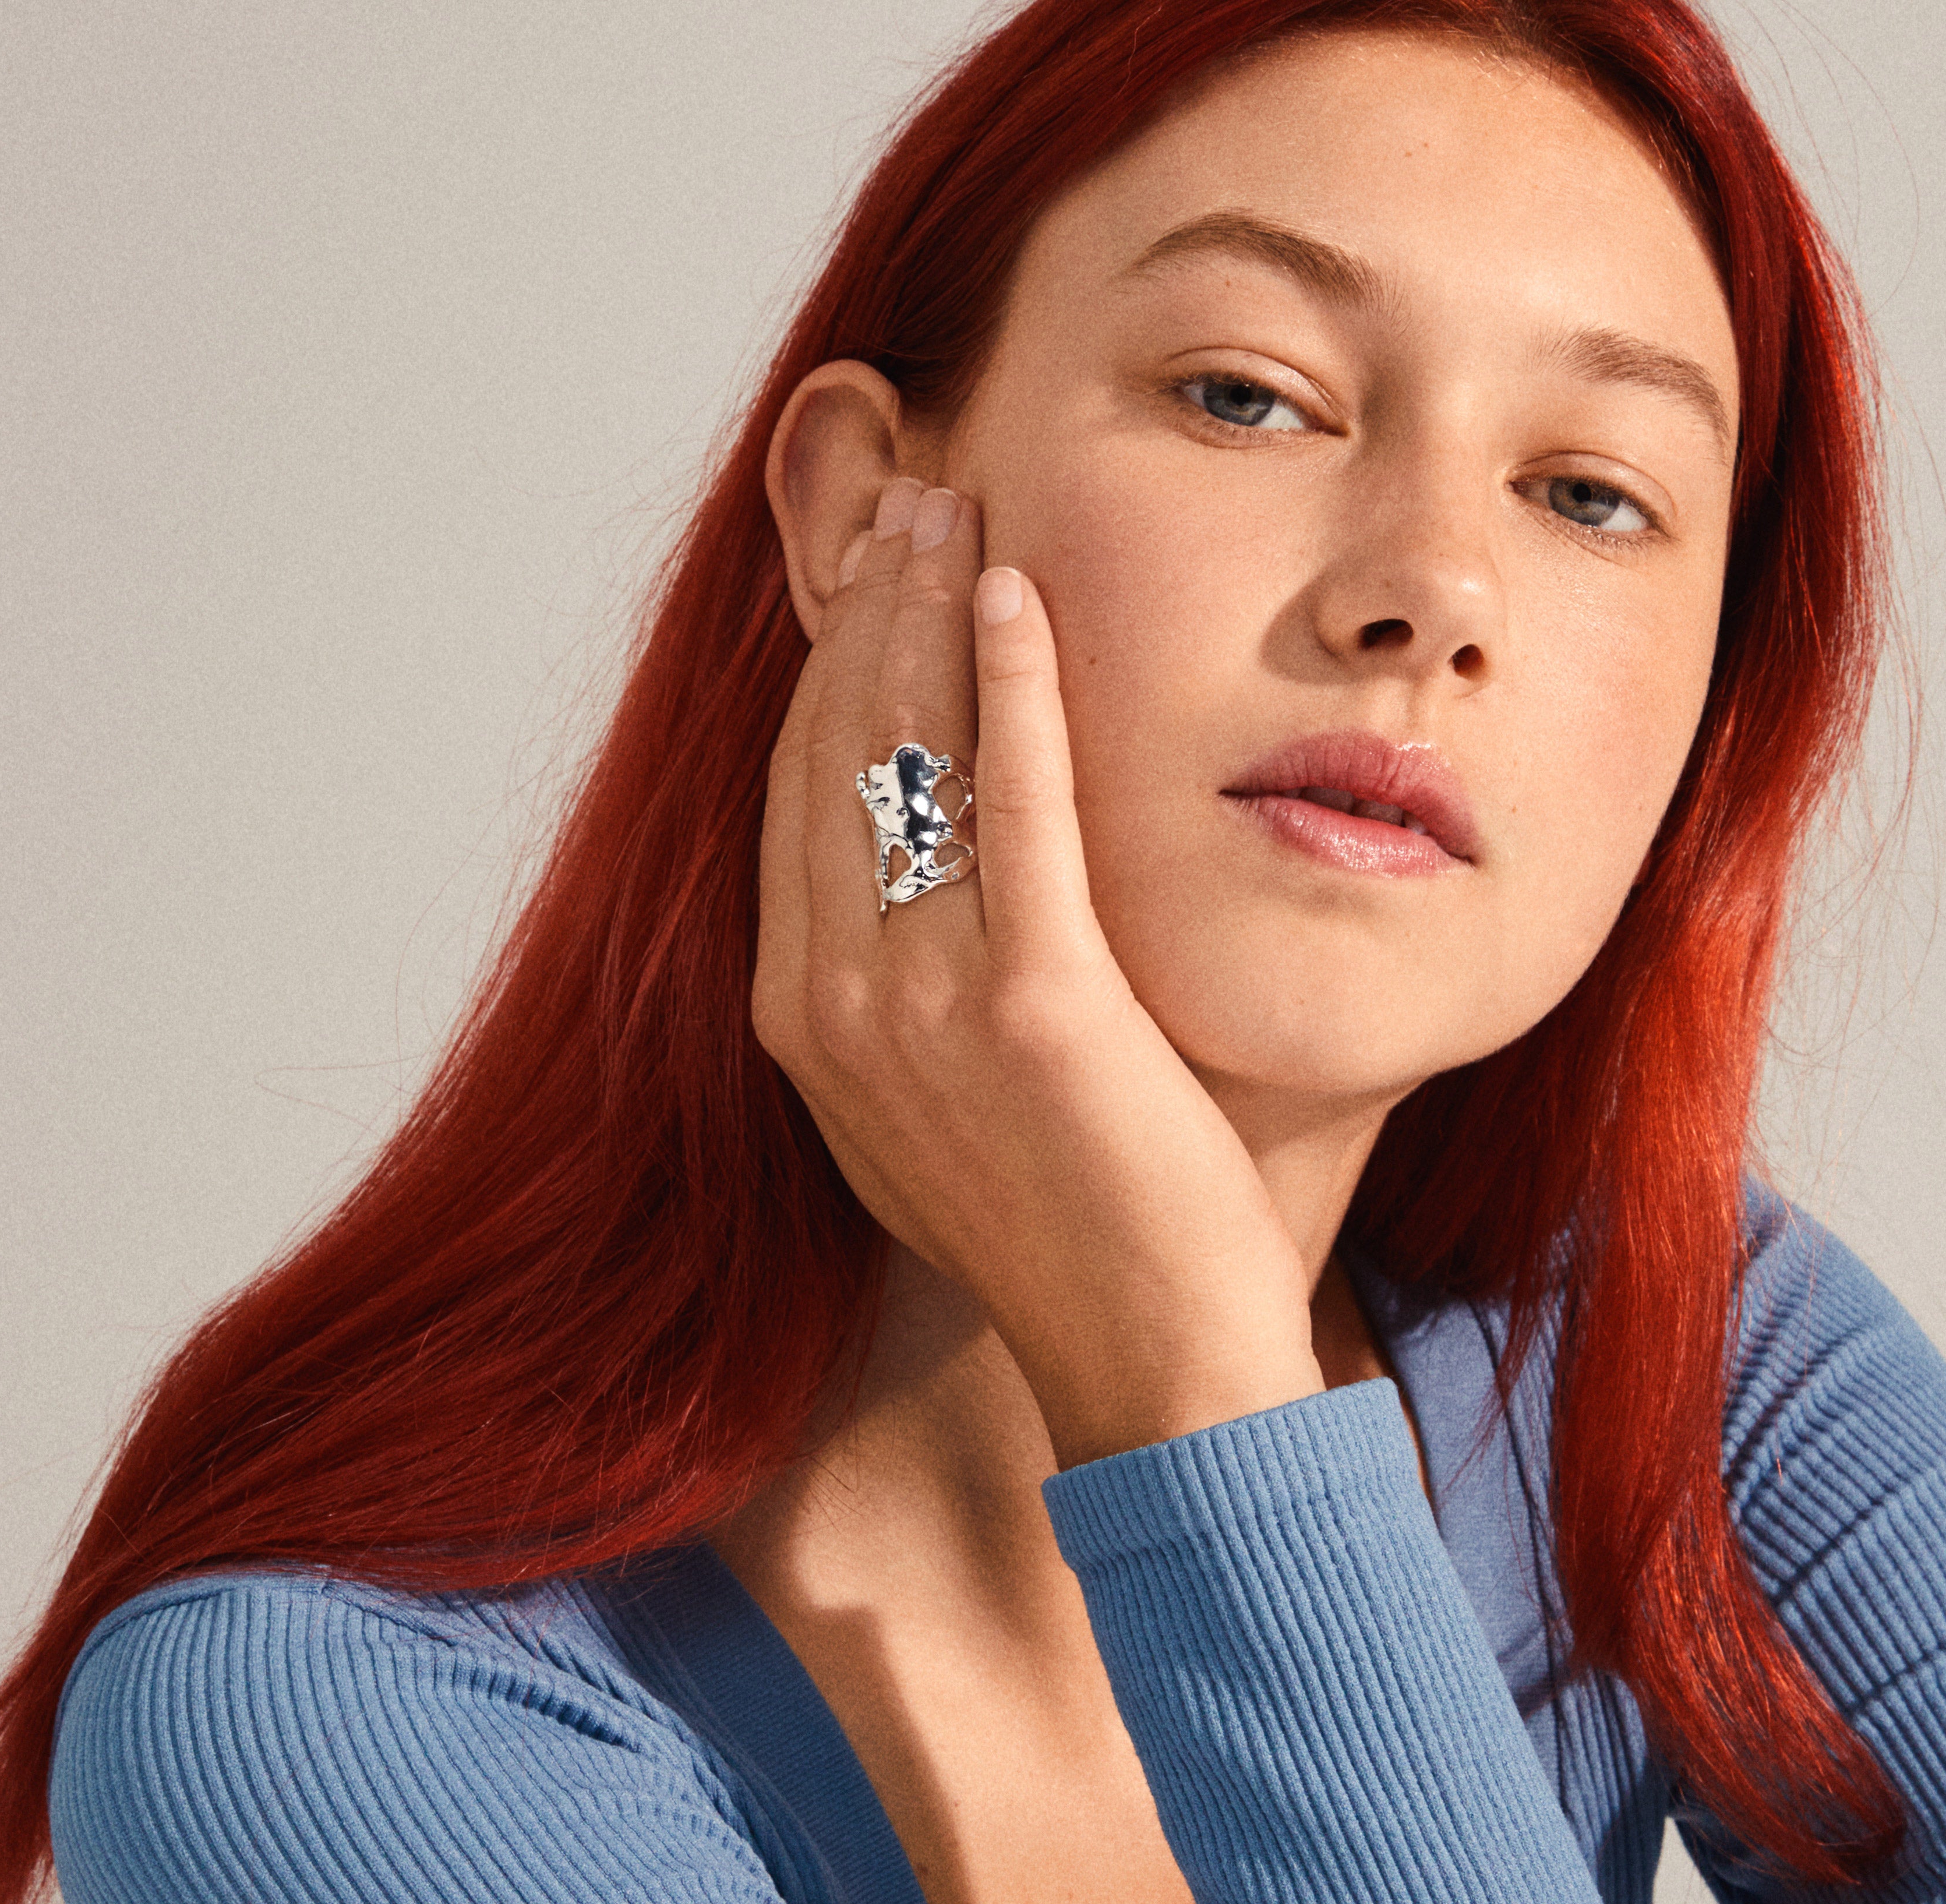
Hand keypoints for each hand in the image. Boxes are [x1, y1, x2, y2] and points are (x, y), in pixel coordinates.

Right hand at [753, 475, 1323, 1468]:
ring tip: (952, 509)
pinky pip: (1014, 806)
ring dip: (925, 616)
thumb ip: (903, 991)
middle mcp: (837, 1011)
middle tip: (906, 499)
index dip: (827, 674)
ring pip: (906, 761)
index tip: (867, 578)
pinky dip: (1011, 685)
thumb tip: (914, 882)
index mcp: (805, 1027)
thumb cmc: (1069, 1226)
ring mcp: (924, 1013)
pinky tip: (1017, 590)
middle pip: (834, 759)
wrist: (1146, 1361)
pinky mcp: (1039, 1011)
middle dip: (863, 613)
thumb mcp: (940, 1105)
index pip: (799, 802)